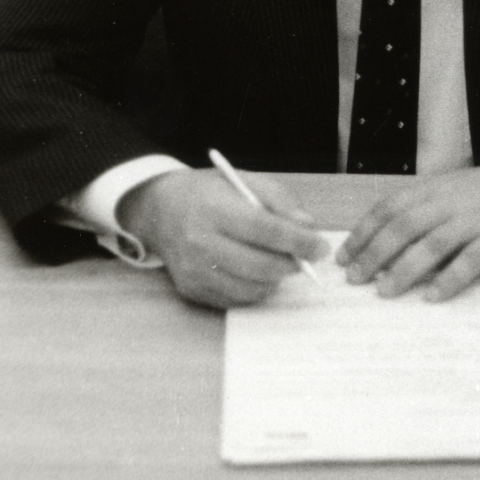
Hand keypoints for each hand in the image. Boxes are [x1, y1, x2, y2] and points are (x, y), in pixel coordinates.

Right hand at [118, 169, 328, 308]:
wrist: (160, 210)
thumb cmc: (208, 193)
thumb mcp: (243, 181)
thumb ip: (279, 200)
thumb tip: (307, 227)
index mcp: (213, 208)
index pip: (263, 229)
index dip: (297, 240)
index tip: (320, 246)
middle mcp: (199, 241)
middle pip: (259, 265)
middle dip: (292, 264)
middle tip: (307, 257)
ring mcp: (193, 270)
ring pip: (250, 287)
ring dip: (276, 278)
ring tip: (281, 261)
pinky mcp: (192, 290)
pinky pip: (236, 299)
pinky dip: (257, 288)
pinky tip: (258, 271)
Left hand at [336, 157, 479, 300]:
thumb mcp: (453, 190)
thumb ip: (424, 209)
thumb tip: (386, 242)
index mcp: (435, 188)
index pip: (389, 208)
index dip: (364, 232)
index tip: (345, 256)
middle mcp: (450, 202)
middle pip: (403, 227)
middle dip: (374, 254)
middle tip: (356, 279)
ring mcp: (475, 221)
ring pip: (431, 245)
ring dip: (404, 270)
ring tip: (385, 290)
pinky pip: (470, 261)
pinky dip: (449, 279)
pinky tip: (433, 296)